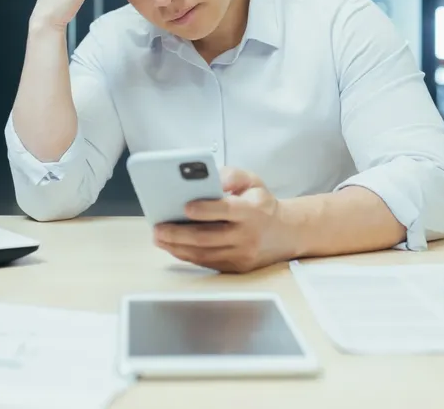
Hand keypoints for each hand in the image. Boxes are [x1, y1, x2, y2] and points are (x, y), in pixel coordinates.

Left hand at [152, 168, 298, 272]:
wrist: (285, 233)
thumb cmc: (262, 203)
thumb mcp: (253, 181)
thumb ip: (232, 175)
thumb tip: (213, 178)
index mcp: (253, 211)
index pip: (227, 210)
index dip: (206, 209)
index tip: (185, 206)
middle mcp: (248, 236)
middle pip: (209, 237)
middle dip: (179, 234)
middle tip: (158, 228)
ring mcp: (242, 255)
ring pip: (205, 254)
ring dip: (178, 247)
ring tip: (158, 237)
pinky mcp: (236, 268)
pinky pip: (207, 263)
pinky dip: (187, 255)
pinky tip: (172, 246)